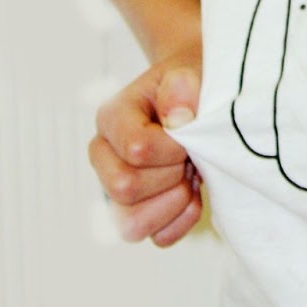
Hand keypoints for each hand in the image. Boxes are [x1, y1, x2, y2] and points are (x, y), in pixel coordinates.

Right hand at [89, 46, 203, 246]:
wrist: (200, 93)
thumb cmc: (191, 83)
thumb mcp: (190, 69)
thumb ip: (183, 84)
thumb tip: (178, 116)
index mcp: (111, 118)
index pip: (136, 149)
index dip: (172, 146)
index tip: (191, 129)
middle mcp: (105, 157)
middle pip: (125, 189)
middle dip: (170, 173)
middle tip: (190, 151)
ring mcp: (118, 191)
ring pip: (132, 225)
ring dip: (173, 201)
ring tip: (190, 173)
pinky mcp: (140, 214)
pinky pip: (158, 238)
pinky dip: (182, 219)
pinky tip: (194, 191)